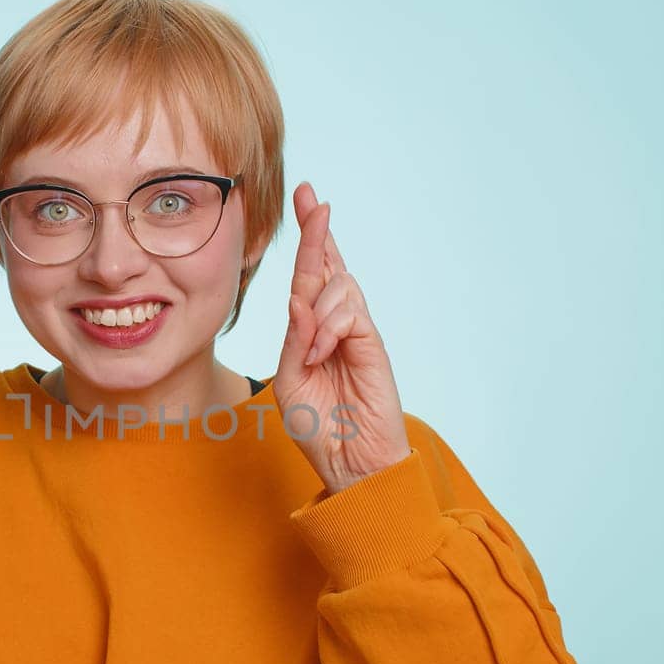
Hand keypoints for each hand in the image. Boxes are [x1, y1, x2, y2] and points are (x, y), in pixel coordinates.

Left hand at [273, 182, 411, 494]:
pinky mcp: (373, 345)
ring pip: (337, 288)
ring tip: (312, 355)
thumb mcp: (290, 383)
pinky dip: (330, 327)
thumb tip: (298, 299)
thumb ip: (293, 341)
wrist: (352, 464)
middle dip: (318, 232)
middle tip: (313, 200)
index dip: (308, 239)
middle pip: (327, 267)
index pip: (308, 276)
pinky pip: (351, 314)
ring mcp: (356, 333)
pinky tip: (321, 351)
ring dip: (317, 313)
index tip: (304, 198)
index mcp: (310, 331)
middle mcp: (334, 325)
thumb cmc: (321, 428)